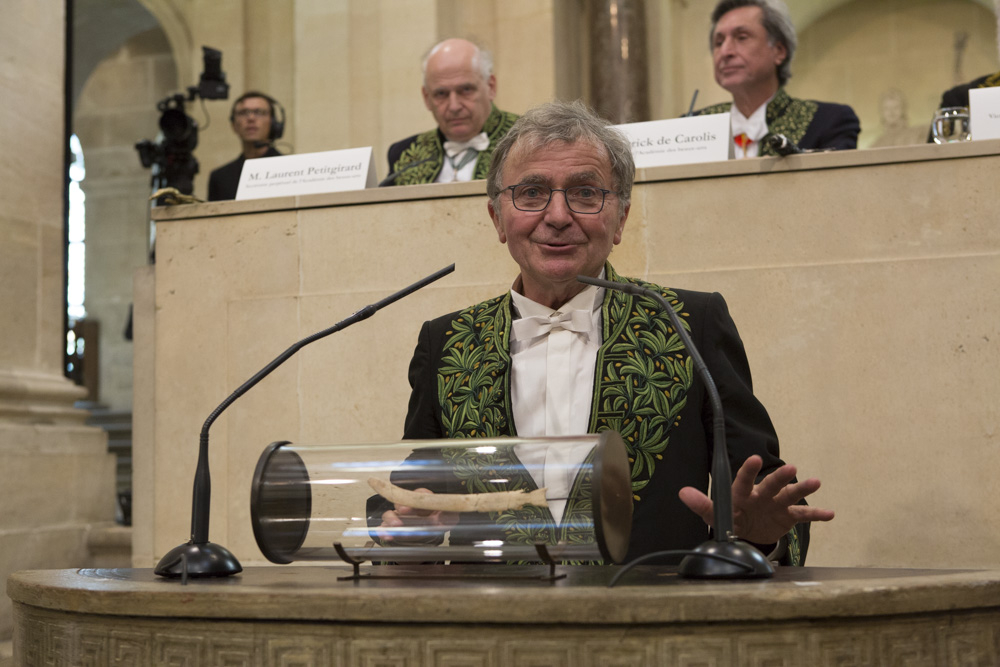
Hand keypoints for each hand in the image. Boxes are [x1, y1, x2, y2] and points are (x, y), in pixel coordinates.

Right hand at [375, 488, 458, 544]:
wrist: (428, 539)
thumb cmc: (438, 524)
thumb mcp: (448, 520)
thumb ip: (449, 515)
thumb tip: (442, 515)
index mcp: (422, 501)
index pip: (420, 494)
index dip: (417, 496)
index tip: (417, 501)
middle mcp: (408, 506)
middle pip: (402, 501)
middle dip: (402, 505)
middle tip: (403, 510)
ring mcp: (398, 517)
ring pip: (390, 513)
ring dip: (391, 518)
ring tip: (396, 526)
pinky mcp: (391, 528)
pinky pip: (384, 528)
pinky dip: (384, 531)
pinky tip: (386, 535)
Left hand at [678, 455, 834, 544]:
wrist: (745, 533)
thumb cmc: (729, 518)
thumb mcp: (714, 514)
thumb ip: (701, 504)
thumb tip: (682, 493)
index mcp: (742, 493)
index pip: (743, 479)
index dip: (748, 470)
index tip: (754, 458)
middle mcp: (761, 495)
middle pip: (771, 485)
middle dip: (780, 477)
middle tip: (792, 468)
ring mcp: (776, 504)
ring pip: (790, 495)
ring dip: (802, 489)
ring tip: (816, 482)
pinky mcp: (787, 517)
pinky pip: (803, 515)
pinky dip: (816, 515)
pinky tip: (830, 514)